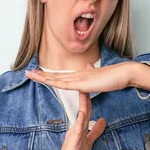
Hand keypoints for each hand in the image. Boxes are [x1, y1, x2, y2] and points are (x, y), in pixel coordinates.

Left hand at [25, 61, 149, 92]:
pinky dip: (55, 82)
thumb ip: (93, 73)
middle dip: (40, 75)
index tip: (38, 74)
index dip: (49, 75)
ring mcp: (80, 78)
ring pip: (57, 78)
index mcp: (80, 75)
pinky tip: (47, 82)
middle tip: (26, 73)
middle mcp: (77, 75)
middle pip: (55, 75)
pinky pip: (66, 84)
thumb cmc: (114, 77)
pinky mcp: (84, 83)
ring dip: (43, 77)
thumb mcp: (100, 77)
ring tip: (30, 75)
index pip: (61, 75)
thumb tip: (88, 66)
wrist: (123, 73)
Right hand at [50, 91, 105, 149]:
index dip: (90, 100)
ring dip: (83, 106)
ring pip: (80, 118)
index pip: (87, 112)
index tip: (94, 87)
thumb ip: (95, 132)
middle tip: (88, 82)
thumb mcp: (88, 143)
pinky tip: (83, 115)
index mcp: (79, 129)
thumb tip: (102, 121)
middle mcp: (76, 130)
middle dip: (86, 97)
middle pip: (83, 111)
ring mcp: (73, 136)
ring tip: (84, 93)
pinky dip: (80, 123)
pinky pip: (77, 132)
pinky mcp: (72, 144)